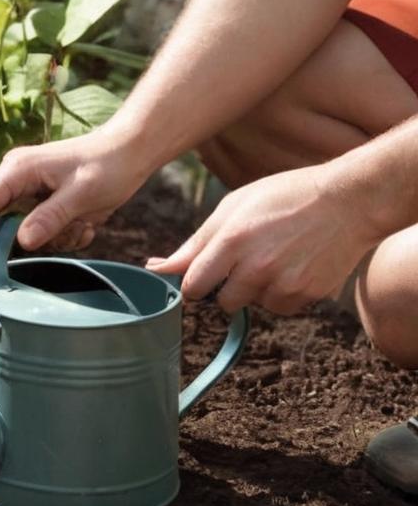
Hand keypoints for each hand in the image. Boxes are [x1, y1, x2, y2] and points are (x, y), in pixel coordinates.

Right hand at [0, 127, 153, 269]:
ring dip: (52, 238)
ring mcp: (29, 191)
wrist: (132, 151)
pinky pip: (41, 231)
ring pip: (21, 230)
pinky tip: (87, 224)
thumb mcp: (82, 194)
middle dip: (14, 242)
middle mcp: (16, 179)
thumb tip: (22, 242)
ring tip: (82, 225)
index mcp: (17, 170)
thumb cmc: (108, 165)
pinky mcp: (44, 202)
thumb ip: (50, 217)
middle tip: (27, 257)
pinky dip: (63, 236)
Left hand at [146, 164, 378, 313]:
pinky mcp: (306, 295)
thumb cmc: (283, 197)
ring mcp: (283, 283)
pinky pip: (279, 308)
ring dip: (256, 289)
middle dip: (226, 286)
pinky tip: (293, 266)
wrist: (349, 200)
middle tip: (246, 259)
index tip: (202, 275)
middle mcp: (256, 266)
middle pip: (221, 301)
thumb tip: (156, 268)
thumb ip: (194, 244)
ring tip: (275, 256)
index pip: (193, 286)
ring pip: (251, 305)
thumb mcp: (233, 208)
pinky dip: (281, 294)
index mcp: (232, 240)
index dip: (194, 283)